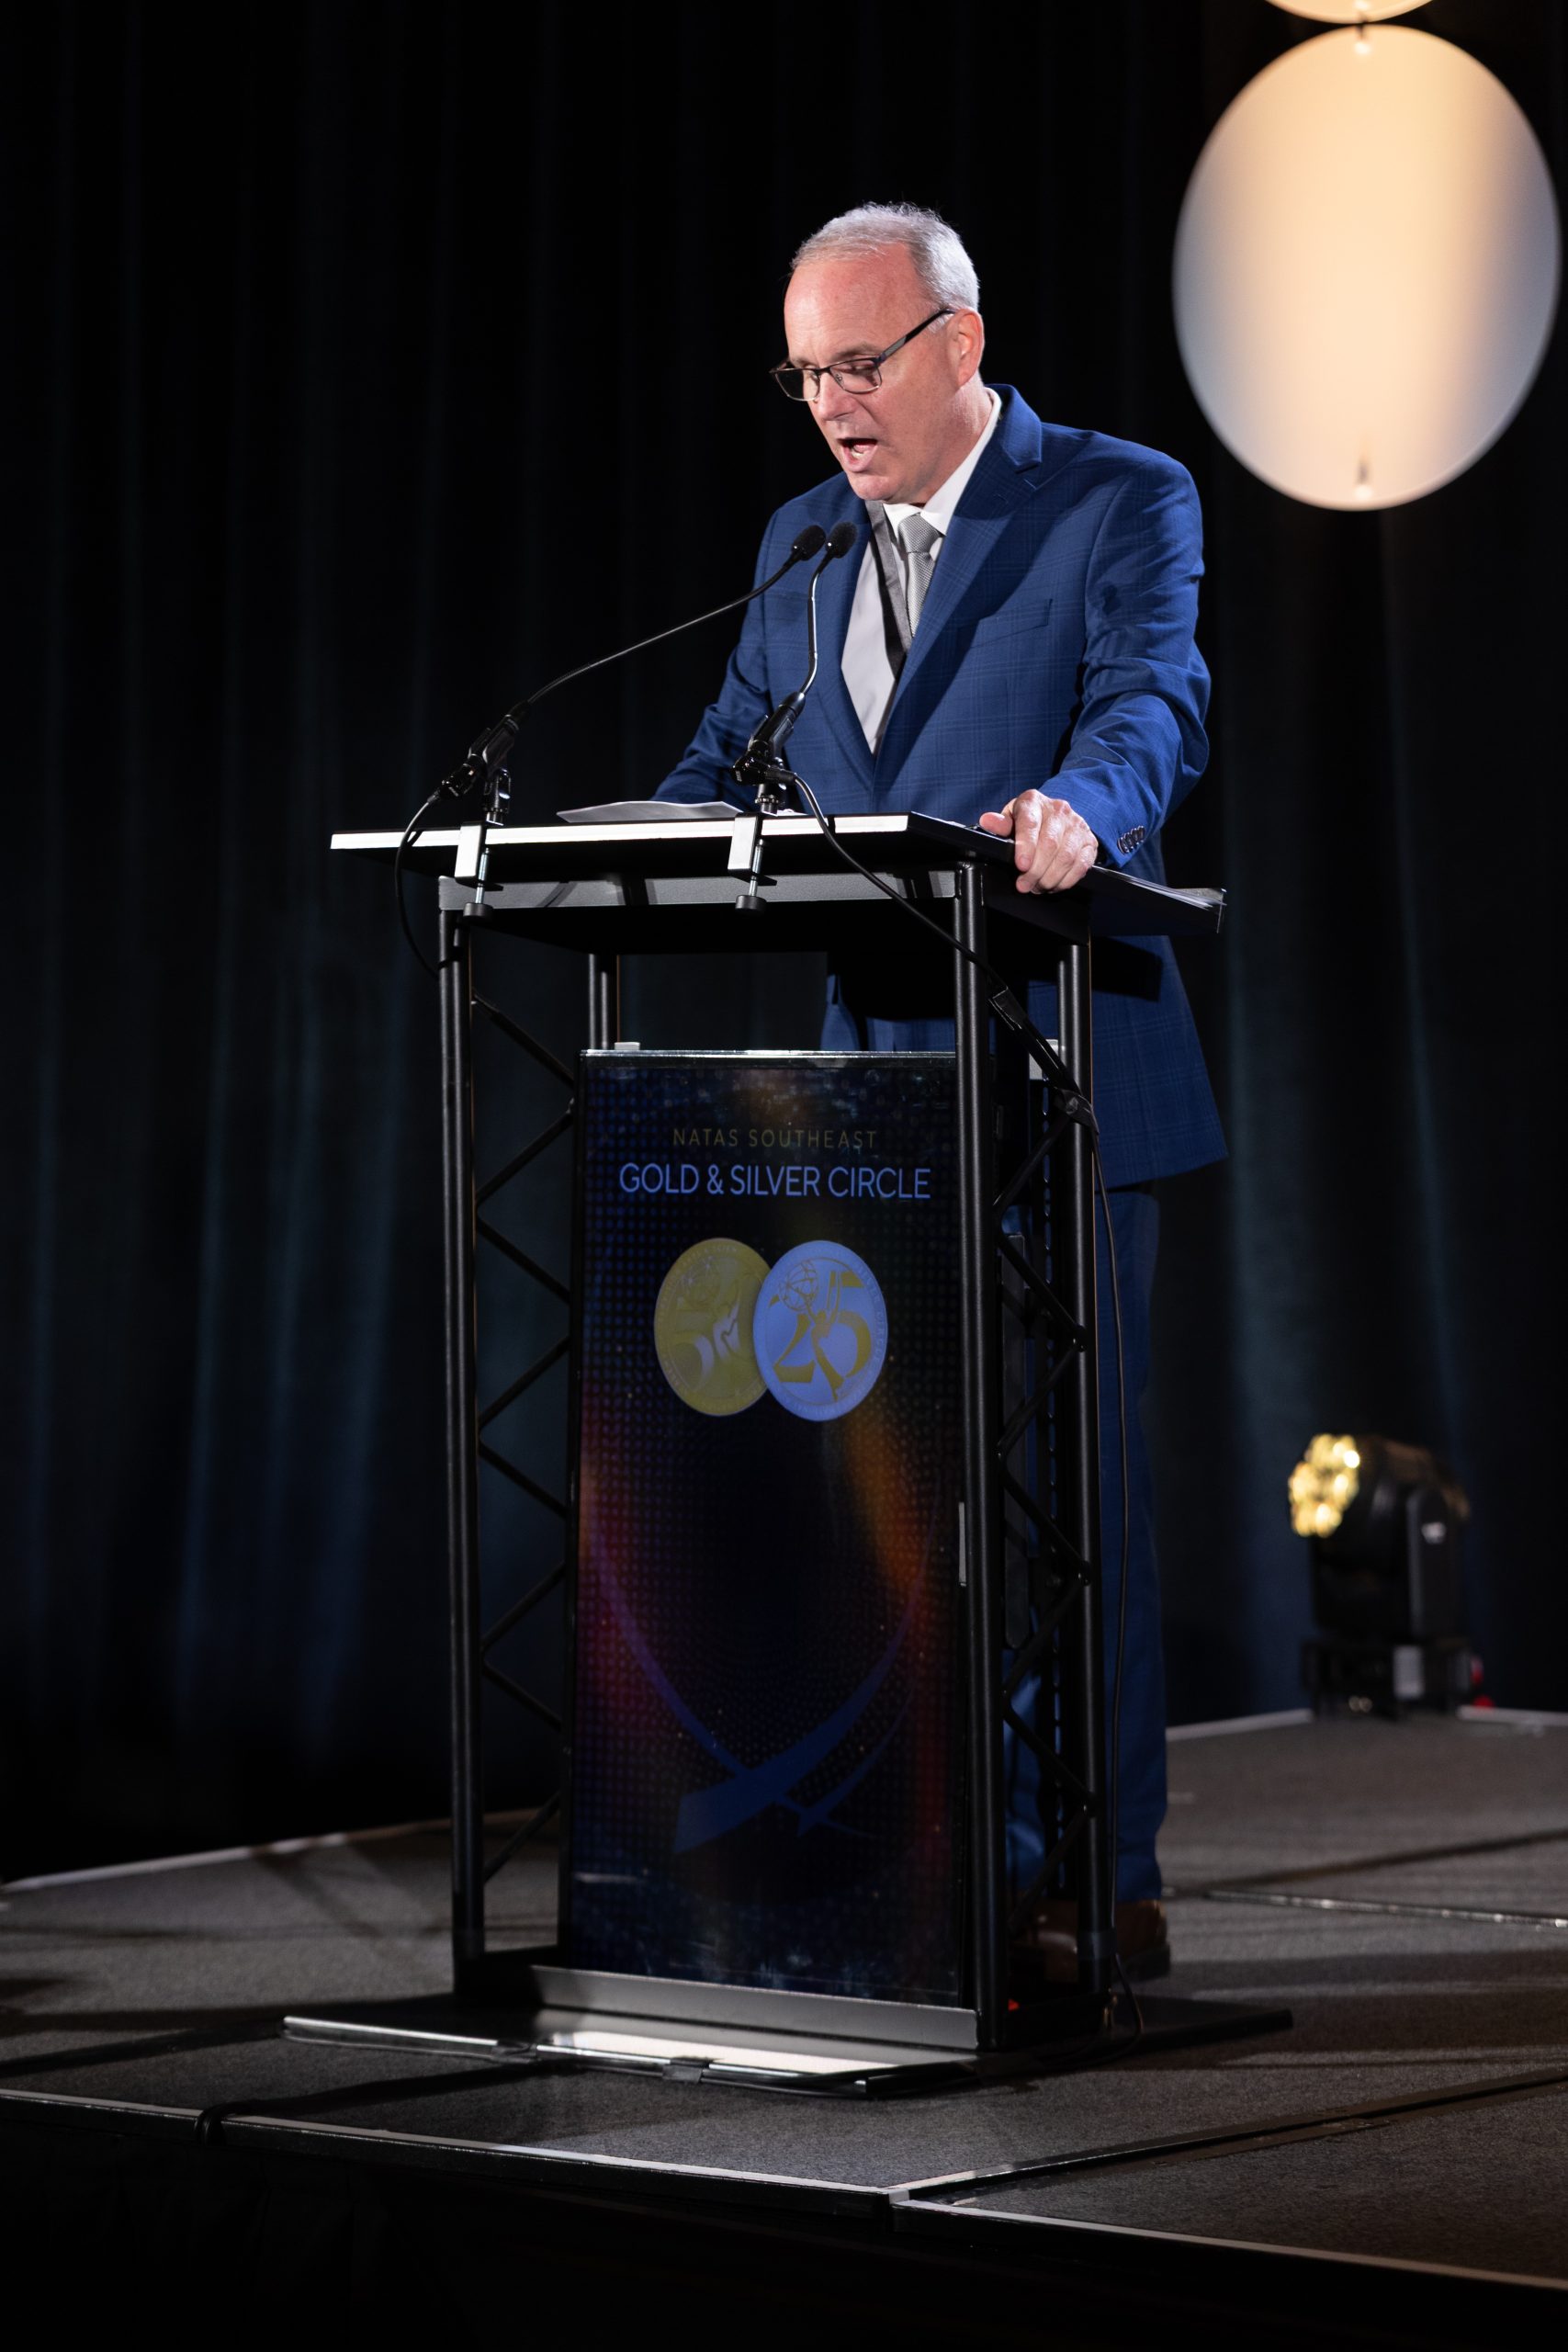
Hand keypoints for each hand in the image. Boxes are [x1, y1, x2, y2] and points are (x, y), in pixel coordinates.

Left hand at [978, 791, 1098, 893]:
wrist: (1055, 819)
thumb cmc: (1028, 821)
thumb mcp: (1010, 820)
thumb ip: (1001, 825)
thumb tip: (988, 821)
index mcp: (1034, 801)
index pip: (1030, 823)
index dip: (1026, 846)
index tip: (1021, 865)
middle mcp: (1058, 809)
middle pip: (1049, 844)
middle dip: (1035, 871)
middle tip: (1025, 885)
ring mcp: (1077, 825)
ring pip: (1066, 857)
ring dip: (1050, 878)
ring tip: (1038, 886)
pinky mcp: (1089, 841)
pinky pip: (1082, 864)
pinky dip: (1067, 880)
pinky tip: (1054, 884)